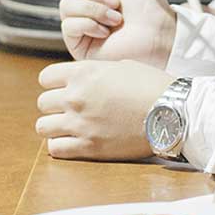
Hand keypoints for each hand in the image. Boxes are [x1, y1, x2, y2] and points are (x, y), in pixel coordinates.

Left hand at [36, 58, 174, 159]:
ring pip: (43, 126)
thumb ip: (94, 72)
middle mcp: (76, 97)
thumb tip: (81, 78)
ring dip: (54, 126)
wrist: (172, 112)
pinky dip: (61, 145)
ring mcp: (80, 123)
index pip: (45, 78)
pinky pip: (55, 148)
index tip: (64, 89)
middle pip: (42, 102)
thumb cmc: (151, 86)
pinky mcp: (88, 147)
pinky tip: (74, 141)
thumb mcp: (120, 67)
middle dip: (54, 105)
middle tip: (70, 110)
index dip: (54, 83)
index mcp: (83, 73)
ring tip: (69, 127)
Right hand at [57, 0, 176, 65]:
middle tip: (115, 0)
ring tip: (116, 18)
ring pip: (66, 5)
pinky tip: (105, 32)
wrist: (157, 32)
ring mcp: (79, 23)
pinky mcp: (78, 43)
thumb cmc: (148, 6)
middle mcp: (83, 3)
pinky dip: (90, 25)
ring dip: (95, 9)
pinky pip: (69, 26)